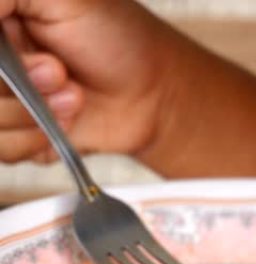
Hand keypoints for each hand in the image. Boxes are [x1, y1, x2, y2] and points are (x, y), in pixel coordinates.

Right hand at [0, 0, 178, 162]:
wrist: (157, 93)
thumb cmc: (119, 37)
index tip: (15, 51)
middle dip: (15, 86)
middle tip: (58, 70)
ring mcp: (1, 98)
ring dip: (33, 113)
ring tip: (72, 94)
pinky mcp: (16, 135)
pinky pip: (4, 150)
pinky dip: (40, 138)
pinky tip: (69, 118)